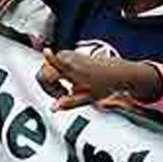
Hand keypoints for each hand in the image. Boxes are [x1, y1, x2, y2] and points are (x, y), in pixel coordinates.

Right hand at [38, 49, 161, 110]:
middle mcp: (67, 59)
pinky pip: (56, 60)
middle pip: (44, 70)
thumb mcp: (88, 97)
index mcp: (69, 69)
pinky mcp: (72, 53)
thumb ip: (68, 102)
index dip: (49, 88)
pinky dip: (58, 70)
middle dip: (49, 83)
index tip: (59, 96)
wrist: (118, 72)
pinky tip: (69, 79)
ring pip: (49, 64)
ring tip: (66, 86)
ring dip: (53, 76)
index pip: (45, 75)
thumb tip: (53, 108)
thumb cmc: (106, 83)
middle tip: (63, 93)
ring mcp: (69, 54)